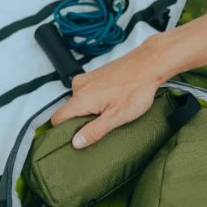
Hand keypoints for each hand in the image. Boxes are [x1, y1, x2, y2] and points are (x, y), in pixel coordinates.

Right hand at [51, 37, 173, 147]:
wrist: (149, 63)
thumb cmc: (137, 89)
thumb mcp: (117, 116)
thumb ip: (95, 130)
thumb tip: (76, 142)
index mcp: (81, 98)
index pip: (57, 119)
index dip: (63, 132)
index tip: (76, 140)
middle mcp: (79, 86)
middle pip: (69, 111)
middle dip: (81, 122)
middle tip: (103, 126)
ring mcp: (86, 79)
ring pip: (79, 102)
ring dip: (91, 111)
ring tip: (111, 112)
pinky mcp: (94, 75)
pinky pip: (87, 93)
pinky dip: (96, 101)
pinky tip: (113, 102)